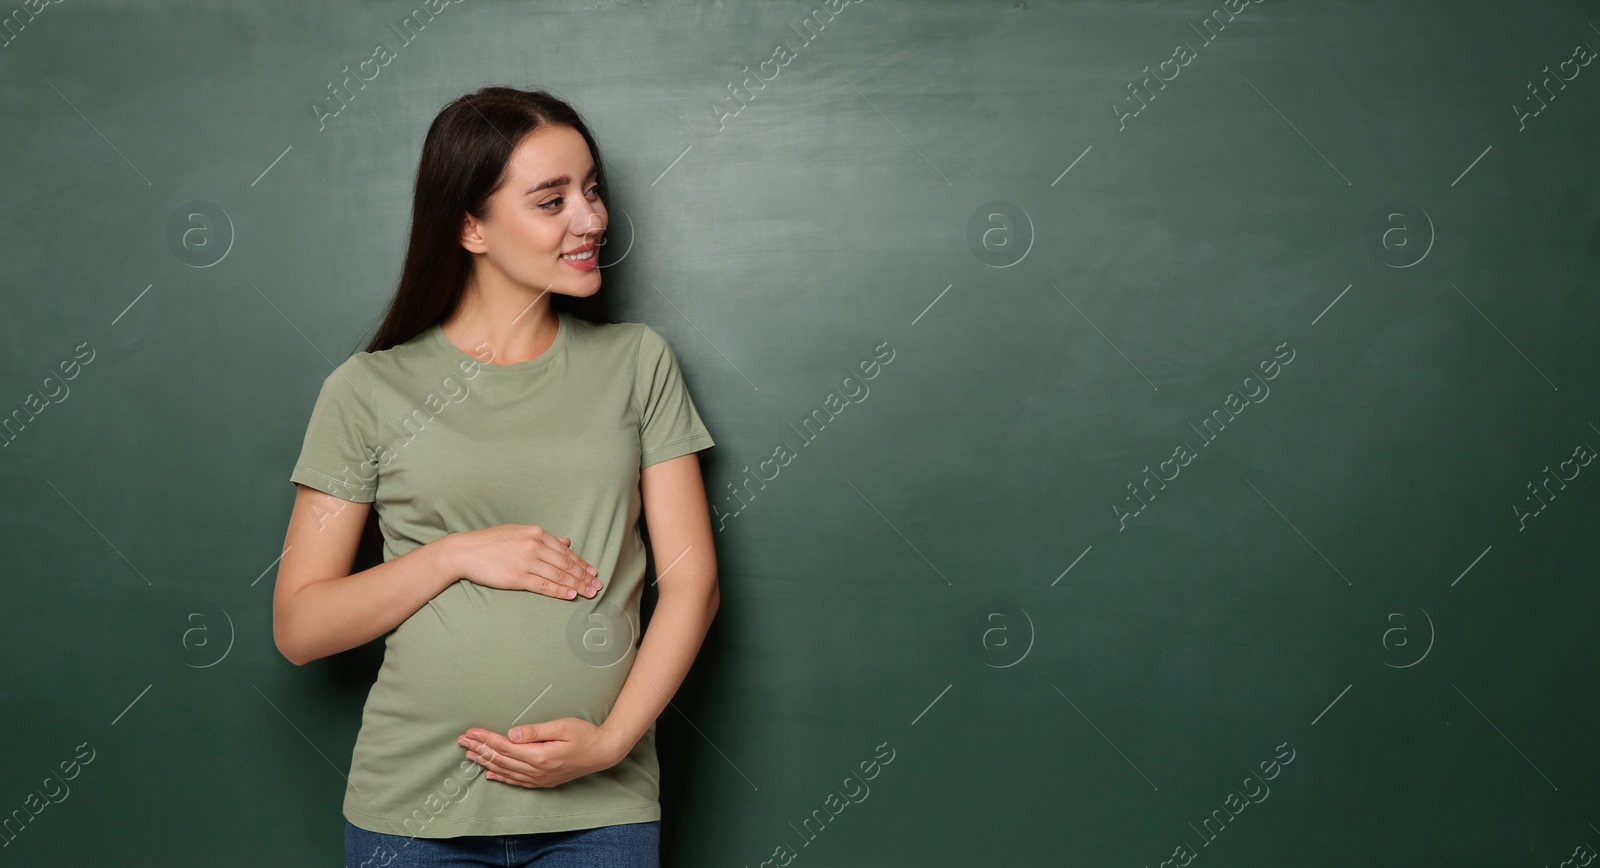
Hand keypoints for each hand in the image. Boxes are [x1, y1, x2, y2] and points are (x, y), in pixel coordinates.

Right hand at [442, 525, 600, 600]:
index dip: (581, 562)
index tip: (593, 571)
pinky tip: (572, 595)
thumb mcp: (519, 532)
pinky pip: (544, 585)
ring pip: (559, 575)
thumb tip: (567, 541)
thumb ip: (543, 538)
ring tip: (590, 592)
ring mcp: (527, 562)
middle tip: (598, 585)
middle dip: (584, 575)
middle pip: (566, 563)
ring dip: (578, 585)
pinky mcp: (518, 577)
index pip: (565, 551)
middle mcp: (534, 546)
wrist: (465, 551)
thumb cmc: (490, 542)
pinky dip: (560, 591)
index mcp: (536, 533)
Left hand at [457, 719, 627, 787]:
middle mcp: (536, 771)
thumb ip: (535, 731)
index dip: (485, 739)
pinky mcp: (543, 781)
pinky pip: (516, 781)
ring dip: (485, 762)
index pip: (504, 746)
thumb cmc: (585, 735)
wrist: (604, 752)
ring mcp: (539, 778)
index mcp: (539, 756)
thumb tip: (511, 734)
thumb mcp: (562, 726)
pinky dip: (501, 777)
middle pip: (500, 759)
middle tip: (462, 741)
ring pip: (505, 771)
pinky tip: (490, 774)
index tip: (470, 731)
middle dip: (479, 749)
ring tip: (469, 755)